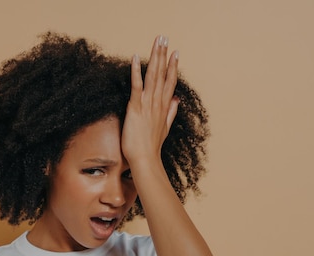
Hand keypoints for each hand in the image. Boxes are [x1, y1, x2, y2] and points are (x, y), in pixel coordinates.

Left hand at [121, 35, 179, 164]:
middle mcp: (158, 102)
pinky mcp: (136, 107)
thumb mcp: (164, 128)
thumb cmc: (151, 147)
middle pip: (163, 74)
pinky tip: (136, 58)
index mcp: (163, 106)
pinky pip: (136, 86)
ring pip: (153, 76)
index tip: (176, 52)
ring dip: (155, 57)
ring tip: (157, 42)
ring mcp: (148, 104)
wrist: (145, 159)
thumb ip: (171, 113)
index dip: (173, 66)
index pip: (170, 82)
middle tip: (164, 38)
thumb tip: (176, 101)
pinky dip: (136, 71)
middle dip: (164, 55)